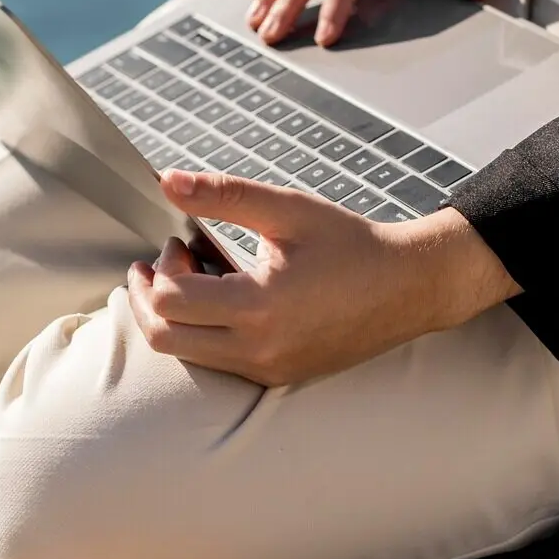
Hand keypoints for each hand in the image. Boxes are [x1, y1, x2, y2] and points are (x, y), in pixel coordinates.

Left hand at [126, 170, 518, 386]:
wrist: (409, 287)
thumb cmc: (351, 244)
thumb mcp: (287, 209)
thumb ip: (224, 195)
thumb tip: (167, 180)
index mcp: (259, 306)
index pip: (171, 300)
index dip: (162, 266)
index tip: (181, 240)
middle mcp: (259, 349)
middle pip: (165, 340)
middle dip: (149, 300)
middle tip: (158, 267)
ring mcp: (268, 369)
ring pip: (188, 356)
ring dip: (174, 319)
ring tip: (191, 279)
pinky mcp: (278, 377)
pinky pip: (218, 364)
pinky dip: (203, 335)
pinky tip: (219, 302)